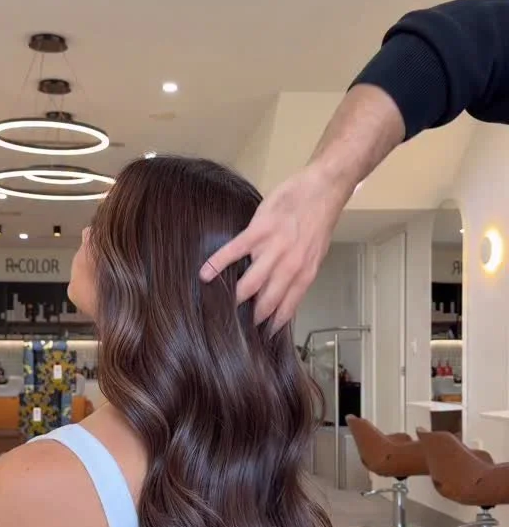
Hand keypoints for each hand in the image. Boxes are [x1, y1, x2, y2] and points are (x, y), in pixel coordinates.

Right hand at [200, 163, 348, 330]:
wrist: (322, 190)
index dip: (272, 324)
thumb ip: (300, 275)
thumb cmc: (318, 222)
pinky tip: (204, 274)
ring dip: (235, 296)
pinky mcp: (259, 230)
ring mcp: (274, 248)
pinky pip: (234, 250)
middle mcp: (290, 266)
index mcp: (305, 274)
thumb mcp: (316, 255)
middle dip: (251, 316)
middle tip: (236, 326)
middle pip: (266, 300)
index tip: (261, 336)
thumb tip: (285, 297)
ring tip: (221, 306)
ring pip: (250, 282)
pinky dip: (217, 263)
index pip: (286, 308)